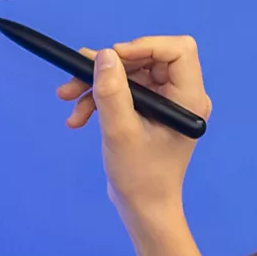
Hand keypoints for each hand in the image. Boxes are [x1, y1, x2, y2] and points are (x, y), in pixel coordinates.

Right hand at [58, 35, 209, 218]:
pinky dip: (101, 98)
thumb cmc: (140, 177)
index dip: (145, 46)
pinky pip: (126, 90)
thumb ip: (111, 92)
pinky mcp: (150, 110)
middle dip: (111, 67)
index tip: (113, 58)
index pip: (178, 50)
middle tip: (79, 77)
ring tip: (68, 98)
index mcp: (188, 99)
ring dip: (98, 84)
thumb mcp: (120, 132)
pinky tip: (78, 116)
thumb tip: (103, 55)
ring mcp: (166, 103)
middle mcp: (182, 95)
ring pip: (131, 73)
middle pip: (148, 58)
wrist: (142, 209)